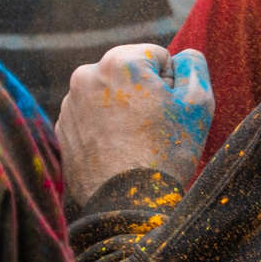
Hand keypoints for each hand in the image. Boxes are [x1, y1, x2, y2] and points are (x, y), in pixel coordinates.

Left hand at [58, 46, 213, 203]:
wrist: (127, 205)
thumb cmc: (167, 152)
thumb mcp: (198, 103)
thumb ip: (193, 65)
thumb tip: (181, 56)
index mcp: (118, 61)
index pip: (157, 56)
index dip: (172, 83)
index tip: (169, 110)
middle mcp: (85, 75)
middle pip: (130, 73)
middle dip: (144, 93)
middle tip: (154, 128)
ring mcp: (69, 103)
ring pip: (110, 95)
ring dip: (124, 110)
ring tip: (135, 142)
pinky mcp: (61, 128)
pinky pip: (92, 118)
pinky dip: (105, 128)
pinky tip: (117, 151)